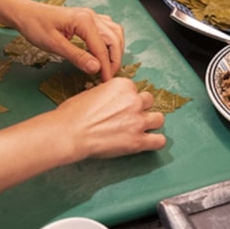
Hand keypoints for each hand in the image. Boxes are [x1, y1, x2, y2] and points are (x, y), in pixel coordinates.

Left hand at [14, 3, 123, 80]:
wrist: (25, 13)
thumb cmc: (35, 26)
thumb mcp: (54, 45)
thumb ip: (77, 56)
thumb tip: (96, 68)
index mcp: (84, 21)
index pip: (102, 48)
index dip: (106, 67)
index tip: (105, 82)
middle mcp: (91, 16)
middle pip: (114, 39)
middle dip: (114, 60)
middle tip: (108, 77)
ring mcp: (90, 16)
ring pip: (114, 32)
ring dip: (115, 50)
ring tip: (109, 66)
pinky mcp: (87, 19)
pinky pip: (107, 29)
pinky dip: (110, 41)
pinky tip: (104, 52)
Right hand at [47, 77, 165, 159]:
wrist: (70, 133)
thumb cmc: (73, 113)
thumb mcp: (90, 92)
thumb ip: (107, 94)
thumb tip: (110, 102)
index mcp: (122, 86)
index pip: (134, 89)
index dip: (127, 99)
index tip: (120, 107)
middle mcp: (134, 100)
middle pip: (148, 101)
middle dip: (141, 108)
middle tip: (130, 117)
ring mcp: (138, 121)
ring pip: (159, 119)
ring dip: (151, 123)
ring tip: (141, 129)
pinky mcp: (138, 141)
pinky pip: (159, 141)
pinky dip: (155, 142)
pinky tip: (149, 142)